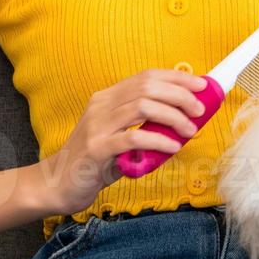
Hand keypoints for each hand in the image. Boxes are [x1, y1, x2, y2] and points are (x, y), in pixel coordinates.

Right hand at [40, 69, 208, 215]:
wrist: (58, 183)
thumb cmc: (95, 161)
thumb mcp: (118, 136)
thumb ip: (143, 126)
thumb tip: (184, 121)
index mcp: (106, 98)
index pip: (145, 76)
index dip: (176, 77)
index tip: (200, 84)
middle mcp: (101, 106)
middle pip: (147, 87)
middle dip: (179, 95)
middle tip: (199, 110)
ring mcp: (97, 126)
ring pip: (142, 107)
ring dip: (172, 116)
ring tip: (189, 130)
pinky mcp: (97, 149)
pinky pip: (133, 138)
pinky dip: (158, 140)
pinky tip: (172, 147)